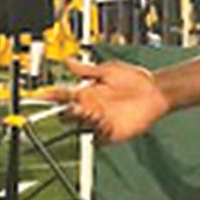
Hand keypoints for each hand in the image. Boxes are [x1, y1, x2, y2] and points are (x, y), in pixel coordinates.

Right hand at [43, 58, 170, 143]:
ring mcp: (100, 121)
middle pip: (68, 114)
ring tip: (83, 110)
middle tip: (69, 104)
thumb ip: (88, 69)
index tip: (43, 95)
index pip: (64, 96)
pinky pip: (98, 138)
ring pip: (81, 125)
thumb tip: (67, 61)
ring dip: (81, 120)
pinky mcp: (111, 133)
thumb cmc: (135, 79)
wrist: (156, 91)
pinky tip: (98, 125)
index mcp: (87, 93)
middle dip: (66, 110)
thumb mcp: (109, 70)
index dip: (52, 96)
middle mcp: (90, 108)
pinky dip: (95, 134)